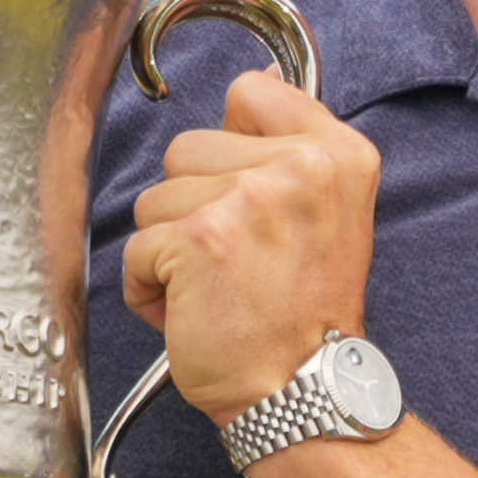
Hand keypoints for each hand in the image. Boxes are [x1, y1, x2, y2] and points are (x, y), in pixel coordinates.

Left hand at [120, 70, 378, 418]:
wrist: (303, 393)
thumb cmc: (305, 318)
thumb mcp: (331, 212)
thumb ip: (294, 147)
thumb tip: (260, 84)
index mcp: (339, 154)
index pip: (251, 92)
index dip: (233, 146)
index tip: (249, 197)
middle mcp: (301, 168)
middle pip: (189, 147)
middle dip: (195, 207)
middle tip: (240, 261)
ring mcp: (250, 199)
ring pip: (156, 197)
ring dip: (170, 249)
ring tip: (218, 288)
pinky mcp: (201, 239)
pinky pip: (138, 248)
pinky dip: (150, 289)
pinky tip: (195, 312)